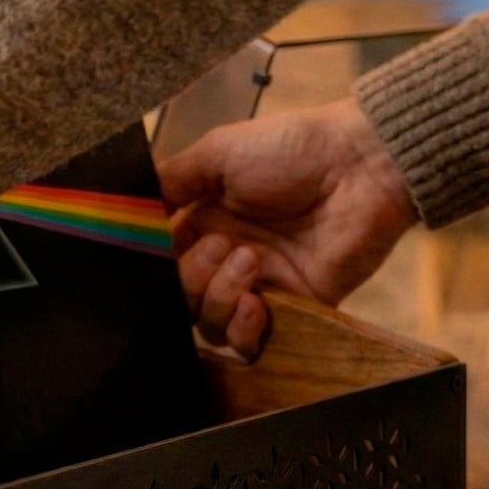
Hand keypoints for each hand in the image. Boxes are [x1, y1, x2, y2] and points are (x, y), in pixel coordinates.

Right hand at [157, 97, 417, 358]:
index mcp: (205, 221)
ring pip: (207, 322)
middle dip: (189, 276)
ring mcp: (260, 284)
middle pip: (179, 296)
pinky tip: (255, 302)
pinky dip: (243, 328)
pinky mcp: (295, 306)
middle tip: (223, 244)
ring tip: (250, 259)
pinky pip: (250, 341)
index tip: (152, 250)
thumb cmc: (295, 147)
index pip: (160, 259)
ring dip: (217, 295)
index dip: (154, 261)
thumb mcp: (218, 152)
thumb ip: (171, 180)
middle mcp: (227, 257)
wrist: (361, 163)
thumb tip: (127, 203)